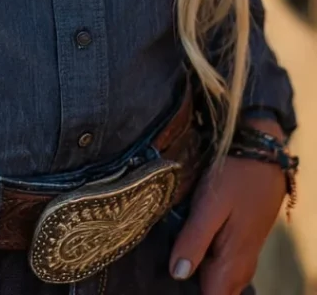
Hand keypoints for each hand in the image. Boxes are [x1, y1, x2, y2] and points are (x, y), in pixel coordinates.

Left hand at [169, 150, 286, 293]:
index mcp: (232, 264)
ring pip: (218, 277)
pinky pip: (223, 262)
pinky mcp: (242, 241)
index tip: (170, 271)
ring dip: (199, 267)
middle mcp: (241, 266)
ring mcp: (243, 254)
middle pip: (213, 290)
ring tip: (176, 244)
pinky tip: (190, 238)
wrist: (265, 154)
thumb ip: (194, 240)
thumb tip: (177, 274)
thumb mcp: (210, 203)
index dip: (186, 287)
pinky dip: (206, 257)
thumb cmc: (235, 176)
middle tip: (169, 252)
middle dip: (191, 278)